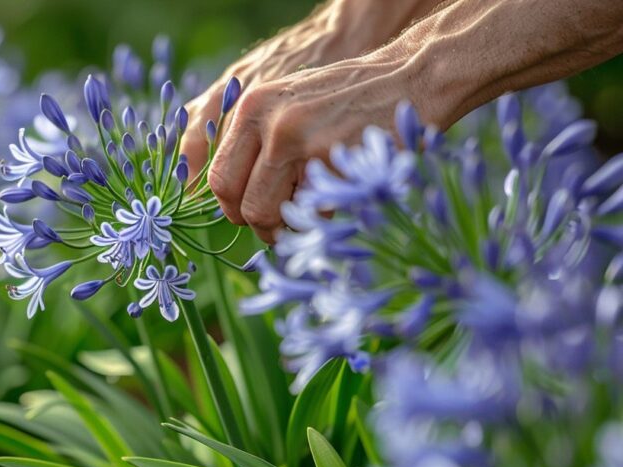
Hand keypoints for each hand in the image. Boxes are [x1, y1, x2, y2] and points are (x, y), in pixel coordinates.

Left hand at [207, 54, 428, 241]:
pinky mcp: (333, 161)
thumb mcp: (288, 104)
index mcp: (252, 108)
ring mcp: (300, 142)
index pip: (219, 179)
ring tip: (309, 214)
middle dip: (261, 226)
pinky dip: (323, 217)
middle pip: (242, 206)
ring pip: (271, 215)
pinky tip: (338, 196)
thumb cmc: (348, 99)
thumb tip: (231, 200)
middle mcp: (270, 123)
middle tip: (282, 225)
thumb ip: (257, 143)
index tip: (252, 214)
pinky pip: (312, 212)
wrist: (409, 77)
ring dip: (288, 228)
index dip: (234, 208)